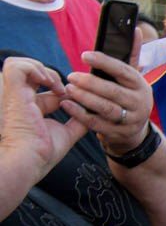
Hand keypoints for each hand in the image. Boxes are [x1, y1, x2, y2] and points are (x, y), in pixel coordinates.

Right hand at [0, 57, 86, 178]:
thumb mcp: (67, 134)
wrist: (30, 160)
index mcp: (32, 107)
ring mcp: (16, 95)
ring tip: (55, 85)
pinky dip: (33, 68)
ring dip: (41, 69)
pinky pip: (15, 67)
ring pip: (19, 65)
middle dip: (50, 74)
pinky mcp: (13, 92)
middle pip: (30, 72)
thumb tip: (92, 115)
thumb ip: (78, 122)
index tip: (75, 98)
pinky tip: (48, 83)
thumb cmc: (44, 153)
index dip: (62, 86)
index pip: (44, 87)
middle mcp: (22, 99)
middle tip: (64, 89)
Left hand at [62, 40, 153, 154]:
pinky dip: (80, 115)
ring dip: (85, 98)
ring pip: (106, 109)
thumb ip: (131, 55)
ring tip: (68, 89)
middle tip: (71, 76)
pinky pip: (97, 124)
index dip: (104, 62)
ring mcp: (131, 120)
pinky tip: (67, 105)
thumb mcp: (133, 78)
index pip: (124, 71)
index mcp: (142, 86)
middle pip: (113, 92)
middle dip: (90, 83)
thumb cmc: (128, 96)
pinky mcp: (119, 134)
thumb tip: (137, 29)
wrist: (135, 131)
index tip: (84, 55)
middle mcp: (140, 104)